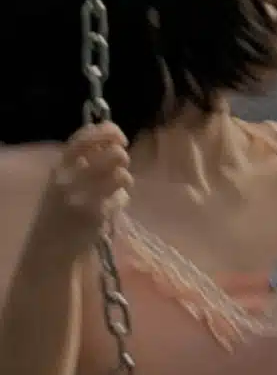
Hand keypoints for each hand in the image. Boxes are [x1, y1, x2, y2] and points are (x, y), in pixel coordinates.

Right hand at [32, 123, 132, 257]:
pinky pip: (122, 198)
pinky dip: (121, 200)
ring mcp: (84, 196)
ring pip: (122, 175)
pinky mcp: (97, 214)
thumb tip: (112, 140)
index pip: (86, 137)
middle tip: (120, 166)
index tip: (121, 138)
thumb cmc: (62, 207)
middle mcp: (70, 178)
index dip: (109, 131)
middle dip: (123, 158)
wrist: (52, 244)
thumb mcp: (65, 179)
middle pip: (114, 154)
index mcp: (61, 165)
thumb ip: (84, 160)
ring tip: (118, 187)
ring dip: (126, 180)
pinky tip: (111, 206)